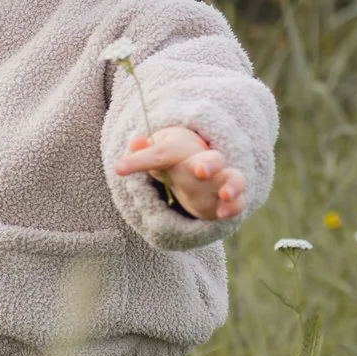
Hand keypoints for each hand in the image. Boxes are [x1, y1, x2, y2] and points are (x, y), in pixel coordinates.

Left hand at [113, 126, 246, 220]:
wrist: (202, 168)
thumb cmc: (174, 163)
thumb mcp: (156, 157)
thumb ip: (143, 154)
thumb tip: (135, 141)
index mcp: (181, 154)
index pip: (160, 153)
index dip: (139, 160)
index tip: (118, 169)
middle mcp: (205, 164)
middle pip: (212, 160)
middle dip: (209, 164)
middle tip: (201, 171)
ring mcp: (221, 181)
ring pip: (233, 179)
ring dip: (231, 186)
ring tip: (225, 195)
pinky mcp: (230, 200)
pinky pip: (238, 202)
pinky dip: (234, 207)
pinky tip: (224, 214)